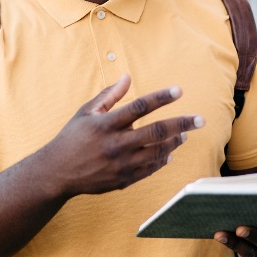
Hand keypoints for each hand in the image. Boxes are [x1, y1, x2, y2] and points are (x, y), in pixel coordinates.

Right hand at [43, 74, 203, 198]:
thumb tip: (128, 76)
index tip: (179, 91)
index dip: (161, 98)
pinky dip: (162, 160)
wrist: (55, 173)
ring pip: (157, 152)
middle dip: (181, 124)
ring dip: (175, 142)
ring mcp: (120, 164)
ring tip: (186, 134)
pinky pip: (149, 170)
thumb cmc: (72, 138)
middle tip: (201, 119)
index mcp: (106, 124)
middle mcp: (115, 145)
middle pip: (156, 132)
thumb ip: (109, 95)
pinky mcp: (122, 180)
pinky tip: (170, 152)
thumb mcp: (86, 112)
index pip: (139, 107)